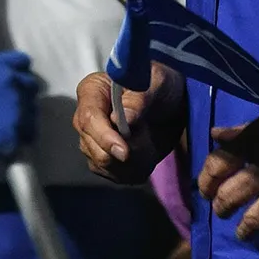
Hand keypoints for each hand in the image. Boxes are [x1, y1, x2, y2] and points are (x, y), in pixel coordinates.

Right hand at [0, 50, 40, 170]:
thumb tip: (0, 68)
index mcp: (0, 68)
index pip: (22, 61)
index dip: (20, 70)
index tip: (17, 78)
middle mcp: (13, 85)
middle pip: (30, 85)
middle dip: (23, 92)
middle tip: (11, 102)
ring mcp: (18, 108)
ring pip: (32, 108)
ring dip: (24, 112)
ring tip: (9, 120)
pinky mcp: (18, 129)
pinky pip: (30, 130)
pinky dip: (23, 132)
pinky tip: (12, 134)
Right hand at [74, 64, 182, 185]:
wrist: (172, 105)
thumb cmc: (161, 85)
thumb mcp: (158, 82)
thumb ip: (140, 98)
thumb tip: (124, 119)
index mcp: (92, 90)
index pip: (89, 119)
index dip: (105, 138)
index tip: (125, 151)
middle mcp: (86, 118)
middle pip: (95, 149)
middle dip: (129, 149)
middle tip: (149, 132)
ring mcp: (92, 141)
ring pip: (107, 166)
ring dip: (136, 159)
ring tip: (150, 138)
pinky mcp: (104, 160)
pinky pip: (117, 176)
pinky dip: (137, 169)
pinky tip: (147, 151)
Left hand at [199, 111, 258, 242]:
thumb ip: (250, 128)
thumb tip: (218, 137)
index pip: (216, 166)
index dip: (206, 180)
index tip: (207, 188)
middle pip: (229, 198)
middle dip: (221, 208)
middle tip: (224, 211)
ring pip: (253, 221)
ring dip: (245, 229)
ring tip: (245, 232)